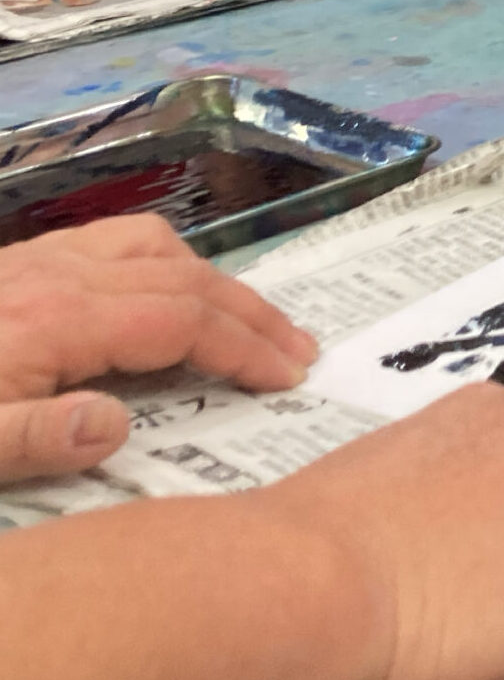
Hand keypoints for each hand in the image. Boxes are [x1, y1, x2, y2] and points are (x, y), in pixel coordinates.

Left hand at [0, 216, 316, 481]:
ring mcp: (44, 258)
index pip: (183, 322)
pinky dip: (165, 261)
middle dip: (253, 316)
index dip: (245, 349)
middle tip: (300, 352)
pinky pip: (117, 239)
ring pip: (156, 246)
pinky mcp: (25, 259)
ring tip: (242, 320)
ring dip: (212, 281)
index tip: (288, 378)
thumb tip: (117, 426)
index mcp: (60, 319)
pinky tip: (165, 293)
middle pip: (187, 278)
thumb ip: (37, 439)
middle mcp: (63, 274)